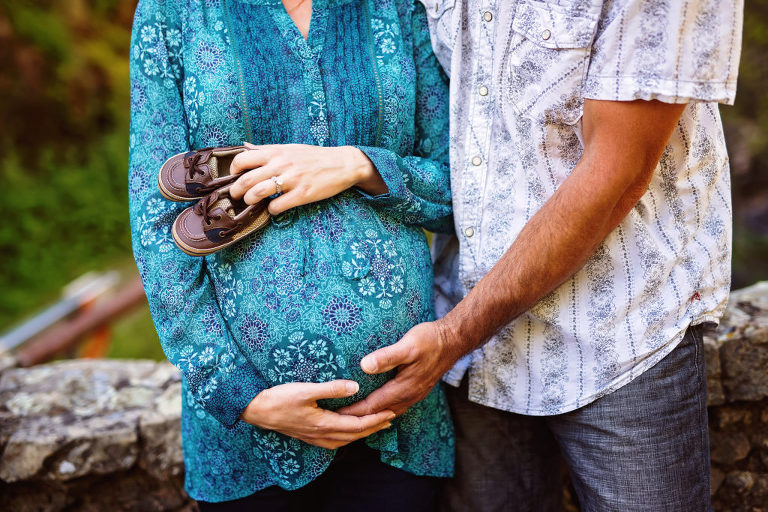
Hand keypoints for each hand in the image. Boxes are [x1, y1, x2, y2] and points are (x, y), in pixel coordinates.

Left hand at [229, 142, 387, 214]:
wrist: (342, 164)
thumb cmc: (313, 157)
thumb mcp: (289, 148)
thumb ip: (266, 149)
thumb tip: (245, 147)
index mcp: (276, 152)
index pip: (242, 160)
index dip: (234, 171)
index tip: (235, 178)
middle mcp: (281, 164)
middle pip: (246, 180)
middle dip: (237, 191)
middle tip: (237, 196)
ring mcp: (292, 179)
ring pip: (258, 193)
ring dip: (251, 201)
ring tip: (252, 202)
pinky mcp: (302, 194)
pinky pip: (277, 206)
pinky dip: (271, 210)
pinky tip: (274, 208)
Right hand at [241, 380, 395, 449]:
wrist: (256, 410)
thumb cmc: (279, 398)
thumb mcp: (306, 390)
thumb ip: (331, 388)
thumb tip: (355, 387)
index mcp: (324, 424)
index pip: (357, 424)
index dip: (375, 419)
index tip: (390, 412)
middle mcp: (322, 435)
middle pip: (355, 434)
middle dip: (374, 426)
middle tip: (390, 419)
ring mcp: (315, 437)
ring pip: (346, 439)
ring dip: (362, 432)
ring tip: (375, 425)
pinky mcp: (309, 436)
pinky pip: (335, 441)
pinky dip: (348, 436)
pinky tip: (348, 431)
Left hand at [338, 321, 465, 416]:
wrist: (453, 340)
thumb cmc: (430, 340)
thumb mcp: (408, 345)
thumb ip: (387, 357)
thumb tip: (364, 366)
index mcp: (403, 389)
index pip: (372, 406)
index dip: (353, 411)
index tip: (334, 415)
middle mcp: (409, 396)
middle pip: (378, 413)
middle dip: (358, 419)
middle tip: (336, 421)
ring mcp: (414, 394)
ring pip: (388, 412)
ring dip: (370, 416)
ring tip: (353, 419)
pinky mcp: (416, 389)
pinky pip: (396, 406)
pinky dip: (382, 410)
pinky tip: (377, 408)